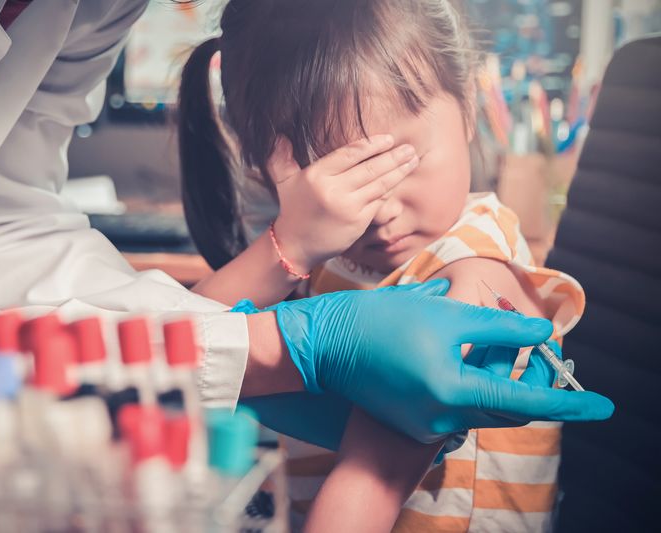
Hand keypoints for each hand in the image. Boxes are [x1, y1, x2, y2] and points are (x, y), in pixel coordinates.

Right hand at [268, 135, 417, 272]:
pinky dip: (389, 191)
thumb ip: (281, 158)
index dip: (372, 145)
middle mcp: (333, 189)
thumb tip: (278, 135)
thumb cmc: (293, 210)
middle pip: (370, 168)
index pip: (350, 154)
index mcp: (317, 175)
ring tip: (412, 160)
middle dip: (393, 157)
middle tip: (409, 148)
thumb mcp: (284, 182)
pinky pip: (378, 202)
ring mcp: (348, 207)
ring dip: (398, 172)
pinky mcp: (358, 222)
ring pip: (379, 184)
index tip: (388, 139)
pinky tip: (399, 182)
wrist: (295, 246)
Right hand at [274, 280, 614, 442]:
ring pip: (483, 402)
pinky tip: (466, 353)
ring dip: (499, 376)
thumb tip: (540, 332)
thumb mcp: (446, 315)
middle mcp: (443, 418)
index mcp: (453, 391)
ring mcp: (427, 423)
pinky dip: (474, 382)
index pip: (526, 401)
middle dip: (531, 379)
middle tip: (542, 353)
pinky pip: (459, 404)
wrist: (325, 345)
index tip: (607, 407)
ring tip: (500, 343)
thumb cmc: (381, 323)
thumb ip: (500, 326)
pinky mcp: (415, 419)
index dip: (570, 402)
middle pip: (506, 404)